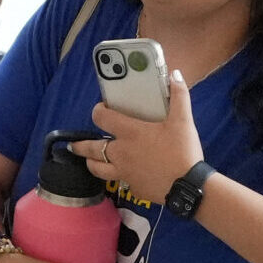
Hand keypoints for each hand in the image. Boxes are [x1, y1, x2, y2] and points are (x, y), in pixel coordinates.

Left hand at [74, 70, 205, 205]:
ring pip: (97, 168)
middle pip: (91, 148)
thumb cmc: (182, 152)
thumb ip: (179, 96)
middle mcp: (121, 152)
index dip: (97, 111)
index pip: (102, 118)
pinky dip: (118, 176)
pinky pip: (119, 180)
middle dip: (81, 145)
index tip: (100, 109)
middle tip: (74, 144)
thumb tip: (175, 74)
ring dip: (91, 162)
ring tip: (90, 160)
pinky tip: (123, 174)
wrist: (187, 187)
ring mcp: (124, 172)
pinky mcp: (133, 187)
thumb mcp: (183, 121)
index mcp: (130, 132)